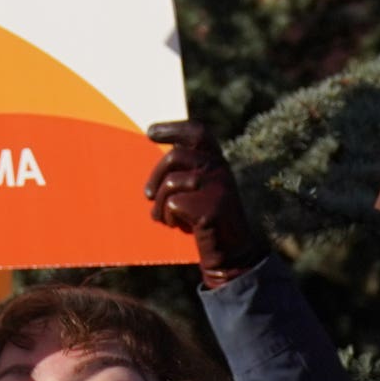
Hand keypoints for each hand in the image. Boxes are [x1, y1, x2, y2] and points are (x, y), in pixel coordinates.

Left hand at [145, 121, 268, 288]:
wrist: (232, 252)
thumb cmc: (209, 221)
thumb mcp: (203, 191)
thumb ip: (189, 173)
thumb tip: (159, 161)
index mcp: (218, 162)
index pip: (197, 132)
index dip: (173, 128)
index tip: (150, 132)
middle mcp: (220, 169)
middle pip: (174, 157)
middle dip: (155, 175)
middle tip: (148, 195)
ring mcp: (216, 187)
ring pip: (170, 183)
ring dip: (160, 204)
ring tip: (164, 218)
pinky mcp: (210, 207)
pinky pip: (173, 205)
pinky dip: (168, 218)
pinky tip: (179, 227)